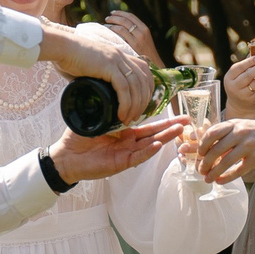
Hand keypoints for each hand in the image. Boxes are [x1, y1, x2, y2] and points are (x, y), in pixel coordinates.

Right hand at [40, 22, 153, 124]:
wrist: (60, 47)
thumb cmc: (69, 58)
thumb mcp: (90, 68)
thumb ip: (97, 78)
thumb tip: (95, 95)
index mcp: (120, 55)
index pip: (144, 71)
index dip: (147, 89)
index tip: (141, 104)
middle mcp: (121, 56)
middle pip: (144, 80)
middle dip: (144, 101)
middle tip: (136, 116)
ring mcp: (116, 60)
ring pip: (136, 86)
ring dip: (135, 106)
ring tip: (129, 120)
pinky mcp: (108, 65)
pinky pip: (123, 88)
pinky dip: (125, 104)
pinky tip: (122, 115)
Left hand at [48, 116, 180, 183]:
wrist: (66, 156)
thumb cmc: (79, 137)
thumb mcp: (96, 119)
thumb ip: (108, 109)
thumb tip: (116, 90)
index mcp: (125, 132)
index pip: (148, 125)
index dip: (163, 120)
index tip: (177, 112)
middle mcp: (129, 143)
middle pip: (154, 134)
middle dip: (171, 128)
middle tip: (188, 121)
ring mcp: (126, 153)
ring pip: (149, 145)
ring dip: (164, 138)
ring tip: (179, 130)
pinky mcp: (119, 163)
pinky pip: (136, 157)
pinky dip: (147, 152)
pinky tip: (157, 145)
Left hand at [104, 10, 165, 68]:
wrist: (154, 65)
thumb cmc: (146, 53)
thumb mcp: (144, 39)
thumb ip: (136, 32)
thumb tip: (122, 25)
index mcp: (145, 28)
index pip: (131, 16)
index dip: (121, 13)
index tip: (113, 13)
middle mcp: (142, 32)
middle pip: (125, 20)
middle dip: (115, 17)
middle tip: (107, 18)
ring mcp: (137, 38)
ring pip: (122, 26)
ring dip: (112, 23)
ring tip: (106, 24)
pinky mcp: (133, 45)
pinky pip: (121, 34)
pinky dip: (113, 30)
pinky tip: (109, 31)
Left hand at [197, 115, 254, 181]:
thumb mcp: (244, 126)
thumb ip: (228, 134)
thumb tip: (210, 148)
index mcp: (235, 124)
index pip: (211, 133)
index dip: (201, 145)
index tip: (199, 154)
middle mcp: (240, 132)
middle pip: (215, 149)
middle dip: (205, 162)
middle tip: (200, 170)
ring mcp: (249, 145)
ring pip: (225, 162)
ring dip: (213, 172)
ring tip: (207, 179)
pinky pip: (238, 170)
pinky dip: (226, 177)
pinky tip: (220, 181)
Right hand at [222, 53, 254, 118]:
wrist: (239, 105)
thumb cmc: (240, 85)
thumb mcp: (237, 76)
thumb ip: (245, 66)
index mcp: (229, 78)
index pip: (238, 68)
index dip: (249, 62)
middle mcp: (234, 87)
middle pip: (248, 76)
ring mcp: (243, 95)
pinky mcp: (252, 100)